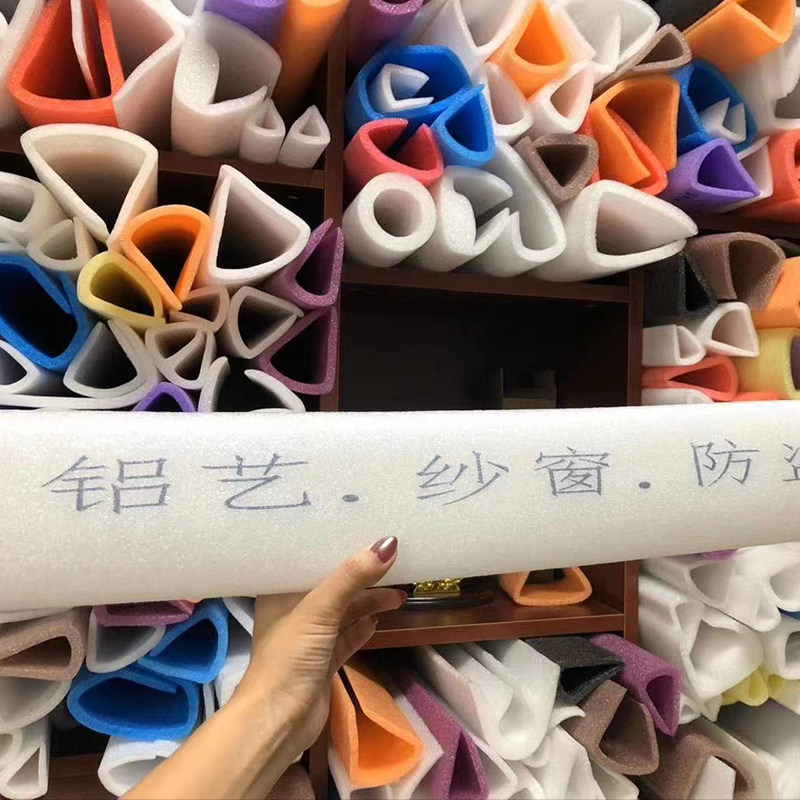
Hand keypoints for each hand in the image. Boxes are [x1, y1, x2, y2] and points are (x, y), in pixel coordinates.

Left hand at [234, 536, 403, 754]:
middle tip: (393, 562)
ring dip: (368, 602)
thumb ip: (352, 577)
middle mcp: (293, 611)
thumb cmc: (288, 658)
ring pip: (344, 611)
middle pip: (332, 585)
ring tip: (399, 594)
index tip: (363, 529)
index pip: (308, 560)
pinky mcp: (323, 661)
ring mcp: (309, 638)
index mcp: (280, 592)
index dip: (334, 545)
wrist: (278, 722)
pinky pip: (347, 636)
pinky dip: (363, 627)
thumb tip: (388, 544)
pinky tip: (379, 618)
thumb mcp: (319, 610)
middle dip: (361, 575)